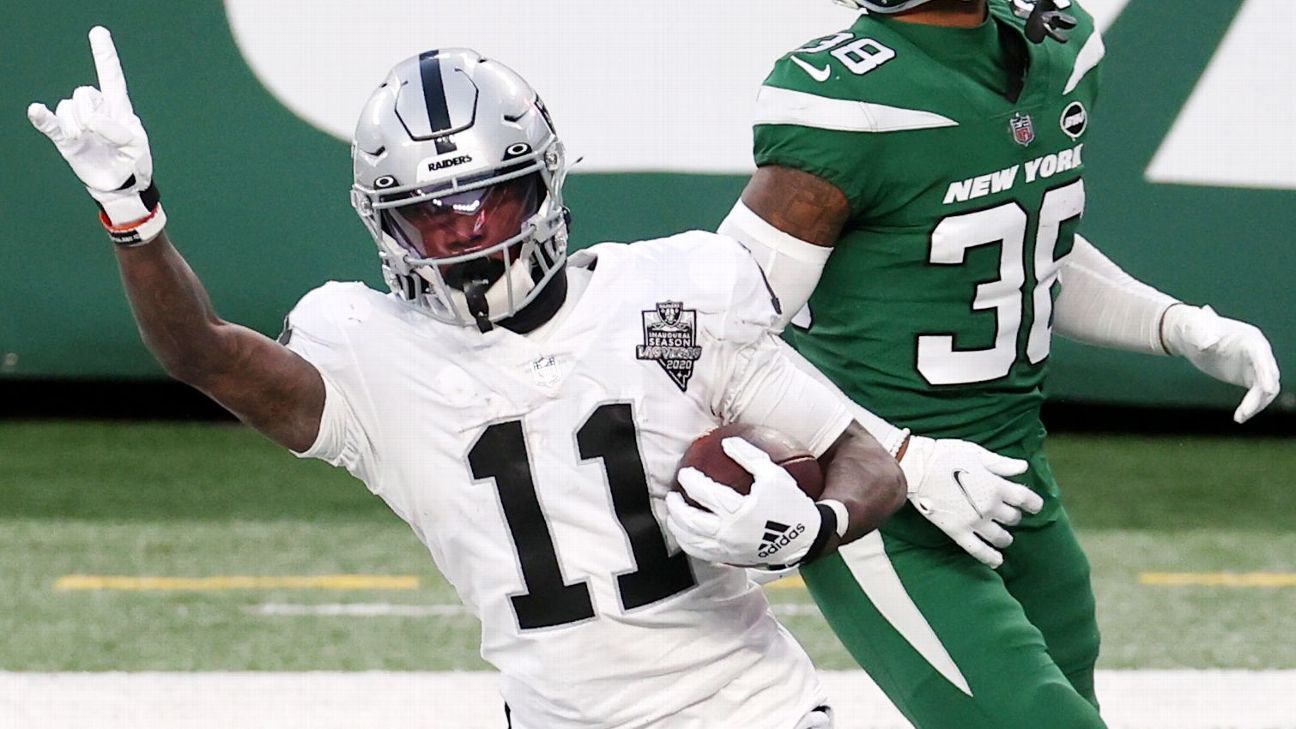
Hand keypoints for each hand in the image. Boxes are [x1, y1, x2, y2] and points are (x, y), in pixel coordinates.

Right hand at [29, 26, 158, 227]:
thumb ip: (117, 130)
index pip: (111, 76)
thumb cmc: (134, 162)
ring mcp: (79, 124)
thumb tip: (92, 120)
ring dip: (76, 123)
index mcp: (119, 108)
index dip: (104, 55)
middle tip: (99, 134)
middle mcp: (97, 110)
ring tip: (86, 140)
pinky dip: (42, 118)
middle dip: (90, 112)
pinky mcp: (66, 140)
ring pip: (68, 108)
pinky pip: (50, 124)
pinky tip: (36, 111)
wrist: (121, 186)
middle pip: (85, 93)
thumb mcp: (136, 145)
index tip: (98, 32)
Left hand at [665, 437, 821, 567]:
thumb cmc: (790, 504)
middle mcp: (729, 532)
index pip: (704, 493)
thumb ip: (749, 456)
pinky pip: (702, 554)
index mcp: (738, 510)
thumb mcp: (773, 475)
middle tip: (672, 496)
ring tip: (673, 516)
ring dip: (678, 528)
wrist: (806, 539)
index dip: (690, 481)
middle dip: (676, 508)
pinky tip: (688, 535)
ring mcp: (728, 548)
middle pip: (690, 521)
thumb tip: (727, 442)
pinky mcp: (731, 559)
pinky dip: (690, 544)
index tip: (684, 473)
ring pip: (692, 541)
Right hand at [901, 435, 1041, 568]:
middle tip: (1007, 513)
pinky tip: (997, 561)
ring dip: (1005, 537)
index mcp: (996, 485)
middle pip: (1013, 518)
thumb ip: (1002, 464)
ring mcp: (974, 521)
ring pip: (1001, 537)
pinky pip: (978, 550)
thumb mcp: (976, 454)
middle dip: (1013, 516)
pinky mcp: (958, 531)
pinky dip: (990, 558)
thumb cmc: (946, 455)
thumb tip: (1023, 468)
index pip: (1026, 498)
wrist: (917, 467)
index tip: (1033, 506)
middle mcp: (989, 506)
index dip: (1033, 503)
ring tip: (1003, 536)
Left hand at [1162, 304, 1280, 423]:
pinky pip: (1258, 394)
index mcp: (1249, 338)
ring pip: (1267, 388)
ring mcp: (1255, 365)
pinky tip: (1239, 417)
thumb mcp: (1194, 329)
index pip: (1262, 356)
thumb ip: (1202, 335)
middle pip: (1269, 375)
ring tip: (1239, 418)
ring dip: (1257, 404)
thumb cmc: (1193, 328)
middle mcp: (1258, 352)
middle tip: (1244, 413)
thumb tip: (1207, 344)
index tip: (1265, 389)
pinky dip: (1252, 406)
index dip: (1265, 372)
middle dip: (1261, 395)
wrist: (1190, 334)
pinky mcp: (1248, 377)